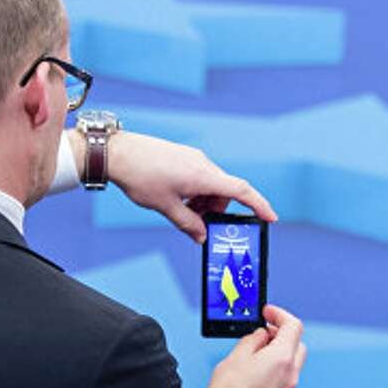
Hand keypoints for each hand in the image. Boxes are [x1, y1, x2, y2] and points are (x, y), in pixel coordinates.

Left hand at [93, 131, 277, 241]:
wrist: (117, 152)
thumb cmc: (141, 176)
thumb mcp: (166, 207)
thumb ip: (188, 224)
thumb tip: (201, 236)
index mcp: (204, 176)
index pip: (242, 191)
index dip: (259, 205)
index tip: (271, 218)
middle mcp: (203, 164)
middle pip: (224, 192)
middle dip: (216, 211)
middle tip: (199, 225)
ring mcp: (193, 158)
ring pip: (211, 186)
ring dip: (204, 202)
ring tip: (181, 211)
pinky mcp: (183, 157)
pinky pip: (199, 178)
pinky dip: (195, 192)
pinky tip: (175, 198)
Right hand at [207, 305, 306, 387]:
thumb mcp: (237, 355)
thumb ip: (253, 340)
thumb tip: (261, 335)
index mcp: (282, 358)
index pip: (293, 326)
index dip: (280, 315)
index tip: (267, 312)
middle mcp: (291, 373)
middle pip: (297, 344)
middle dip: (282, 335)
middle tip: (263, 333)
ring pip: (293, 362)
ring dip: (280, 352)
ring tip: (257, 353)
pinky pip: (286, 377)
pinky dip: (277, 368)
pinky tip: (258, 371)